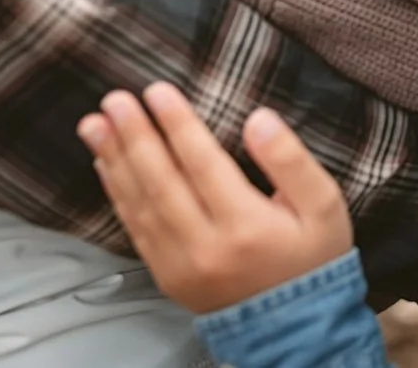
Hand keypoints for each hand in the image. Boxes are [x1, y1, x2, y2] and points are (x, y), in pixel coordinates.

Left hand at [77, 84, 353, 315]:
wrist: (295, 326)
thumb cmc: (312, 257)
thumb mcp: (324, 205)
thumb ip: (291, 160)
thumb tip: (258, 119)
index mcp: (246, 224)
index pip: (202, 163)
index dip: (178, 124)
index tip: (158, 91)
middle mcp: (206, 246)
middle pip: (161, 182)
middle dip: (134, 136)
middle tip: (114, 100)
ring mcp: (180, 265)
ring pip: (141, 205)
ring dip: (115, 160)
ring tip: (94, 125)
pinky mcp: (167, 275)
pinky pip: (135, 230)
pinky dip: (118, 195)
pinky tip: (107, 165)